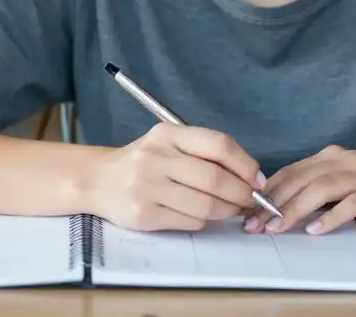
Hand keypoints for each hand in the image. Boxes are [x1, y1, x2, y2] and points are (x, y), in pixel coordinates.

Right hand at [85, 122, 266, 231]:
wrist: (98, 179)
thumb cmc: (144, 161)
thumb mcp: (169, 143)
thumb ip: (205, 154)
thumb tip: (251, 178)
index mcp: (168, 134)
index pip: (218, 145)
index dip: (245, 164)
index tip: (257, 180)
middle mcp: (156, 157)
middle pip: (215, 180)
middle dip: (241, 194)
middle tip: (249, 200)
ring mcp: (147, 187)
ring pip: (205, 206)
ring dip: (226, 212)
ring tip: (229, 210)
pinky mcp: (144, 214)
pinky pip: (189, 222)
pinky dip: (204, 221)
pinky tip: (203, 216)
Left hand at [244, 145, 355, 234]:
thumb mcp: (346, 178)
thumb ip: (320, 185)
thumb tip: (282, 204)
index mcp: (331, 156)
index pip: (291, 170)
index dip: (267, 190)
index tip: (248, 210)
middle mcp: (343, 160)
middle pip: (301, 179)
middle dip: (274, 202)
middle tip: (255, 224)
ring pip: (321, 189)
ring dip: (295, 209)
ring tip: (277, 227)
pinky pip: (350, 205)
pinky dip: (330, 217)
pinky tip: (315, 230)